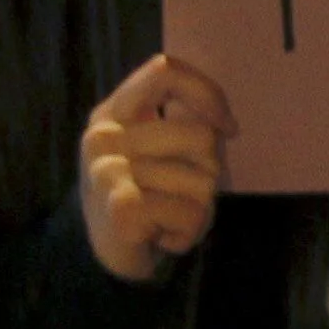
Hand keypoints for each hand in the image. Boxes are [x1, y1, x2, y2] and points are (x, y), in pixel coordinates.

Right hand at [79, 56, 234, 282]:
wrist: (102, 256)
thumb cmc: (140, 195)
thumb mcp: (152, 148)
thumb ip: (178, 122)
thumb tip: (225, 124)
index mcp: (112, 112)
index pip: (165, 71)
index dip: (206, 93)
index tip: (227, 127)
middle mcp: (104, 136)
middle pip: (202, 136)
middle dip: (209, 172)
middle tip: (180, 194)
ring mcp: (108, 172)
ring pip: (203, 181)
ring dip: (199, 208)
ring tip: (168, 216)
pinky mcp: (122, 209)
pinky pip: (191, 214)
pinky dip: (188, 233)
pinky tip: (161, 236)